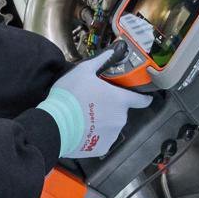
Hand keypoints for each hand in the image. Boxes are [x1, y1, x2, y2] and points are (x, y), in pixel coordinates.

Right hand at [38, 40, 153, 159]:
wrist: (55, 124)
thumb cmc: (71, 95)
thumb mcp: (84, 70)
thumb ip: (101, 60)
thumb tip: (114, 49)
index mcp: (120, 100)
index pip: (141, 100)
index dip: (143, 98)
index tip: (143, 97)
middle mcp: (121, 118)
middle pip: (120, 112)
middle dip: (110, 108)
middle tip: (93, 104)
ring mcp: (112, 135)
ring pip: (111, 126)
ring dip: (103, 122)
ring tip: (85, 118)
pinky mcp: (102, 148)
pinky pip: (101, 140)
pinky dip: (95, 136)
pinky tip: (82, 130)